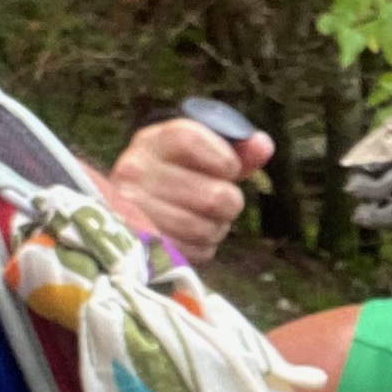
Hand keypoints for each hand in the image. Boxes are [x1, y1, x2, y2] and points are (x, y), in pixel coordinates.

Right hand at [103, 111, 271, 265]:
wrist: (129, 215)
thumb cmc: (175, 179)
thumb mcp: (200, 157)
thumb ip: (235, 150)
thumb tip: (263, 145)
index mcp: (152, 141)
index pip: (191, 139)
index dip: (224, 159)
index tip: (229, 168)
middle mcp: (134, 171)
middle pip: (214, 196)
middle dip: (229, 202)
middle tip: (218, 201)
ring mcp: (132, 210)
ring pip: (206, 228)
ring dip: (216, 227)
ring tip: (203, 219)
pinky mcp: (140, 246)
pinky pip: (194, 252)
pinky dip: (201, 248)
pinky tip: (188, 237)